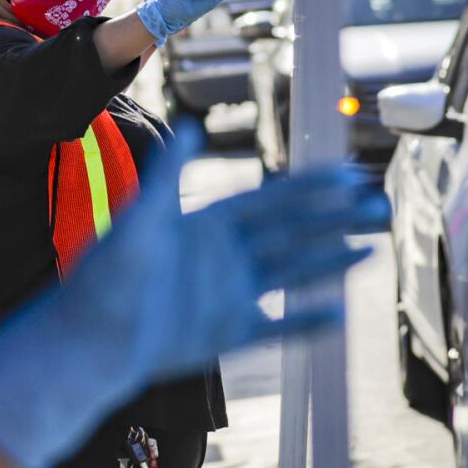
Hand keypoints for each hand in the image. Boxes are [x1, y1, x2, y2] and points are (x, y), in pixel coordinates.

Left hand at [0, 124, 386, 467]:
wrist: (87, 341)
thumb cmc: (106, 277)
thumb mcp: (140, 218)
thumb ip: (168, 176)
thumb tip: (188, 125)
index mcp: (209, 223)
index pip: (273, 200)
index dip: (311, 187)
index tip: (349, 174)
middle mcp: (226, 256)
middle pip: (294, 232)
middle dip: (336, 219)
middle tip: (380, 205)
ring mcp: (229, 295)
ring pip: (294, 273)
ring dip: (332, 261)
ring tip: (373, 247)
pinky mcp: (226, 334)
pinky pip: (277, 326)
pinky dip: (307, 322)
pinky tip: (340, 313)